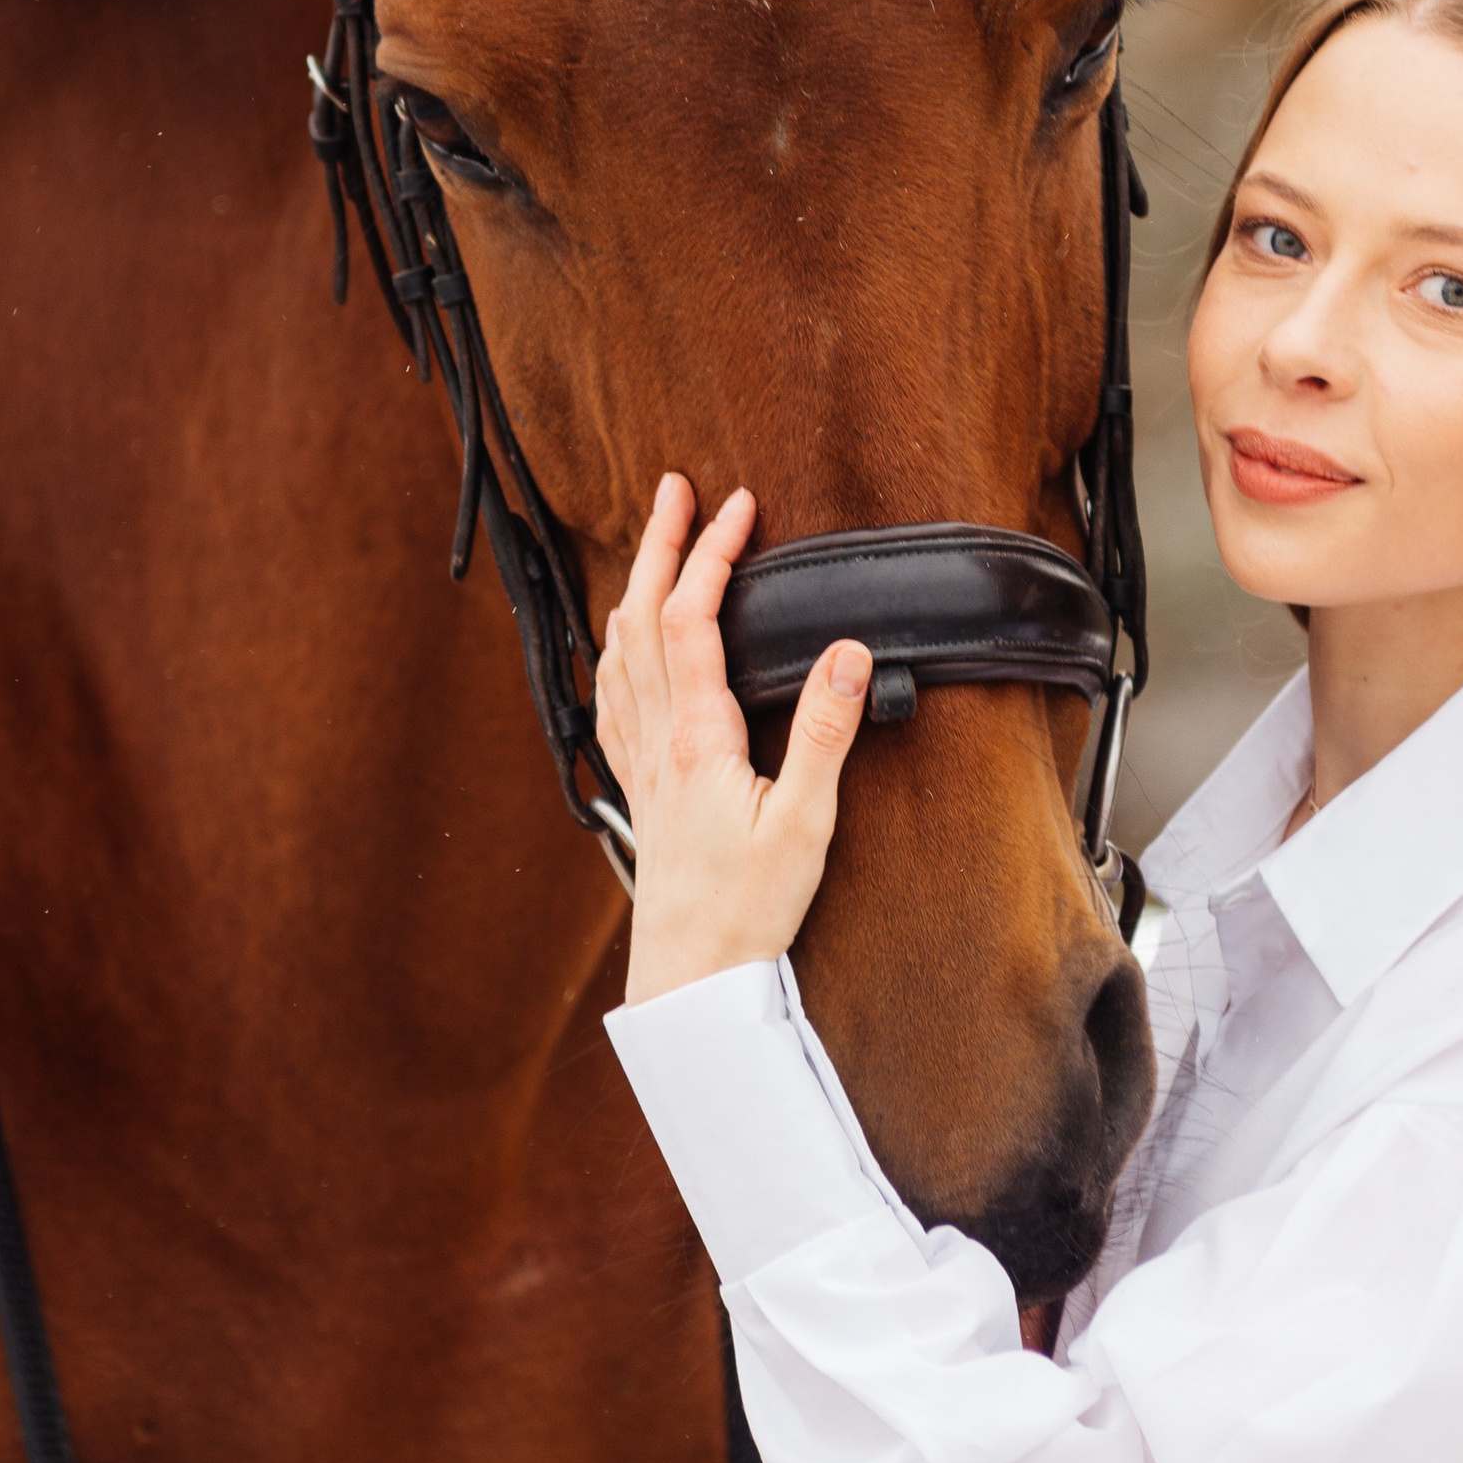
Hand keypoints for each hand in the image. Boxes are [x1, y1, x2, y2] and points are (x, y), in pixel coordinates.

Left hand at [596, 475, 873, 1004]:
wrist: (689, 975)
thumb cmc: (749, 909)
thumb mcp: (806, 823)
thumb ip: (827, 732)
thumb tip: (850, 651)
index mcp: (698, 739)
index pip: (692, 619)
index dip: (712, 554)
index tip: (739, 506)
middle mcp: (656, 739)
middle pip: (641, 615)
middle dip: (660, 543)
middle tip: (676, 488)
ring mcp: (640, 761)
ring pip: (617, 649)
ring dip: (635, 584)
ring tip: (655, 543)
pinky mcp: (638, 786)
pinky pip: (612, 693)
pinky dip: (617, 643)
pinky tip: (624, 642)